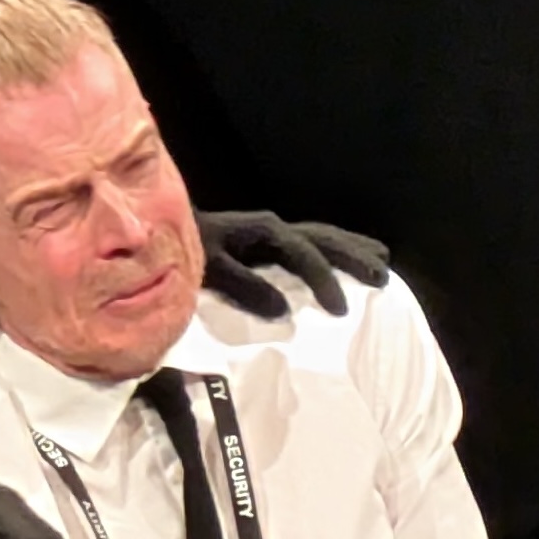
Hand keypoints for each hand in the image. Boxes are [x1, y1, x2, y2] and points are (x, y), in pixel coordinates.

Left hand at [196, 210, 390, 319]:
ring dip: (352, 248)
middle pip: (324, 238)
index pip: (304, 254)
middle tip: (382, 278)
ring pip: (323, 236)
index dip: (324, 280)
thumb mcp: (210, 270)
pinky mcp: (267, 241)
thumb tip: (283, 310)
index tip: (340, 310)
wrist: (157, 234)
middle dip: (354, 257)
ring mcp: (272, 232)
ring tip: (382, 262)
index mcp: (264, 232)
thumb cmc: (183, 254)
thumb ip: (245, 287)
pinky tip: (348, 258)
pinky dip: (336, 249)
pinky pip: (312, 242)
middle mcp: (273, 227)